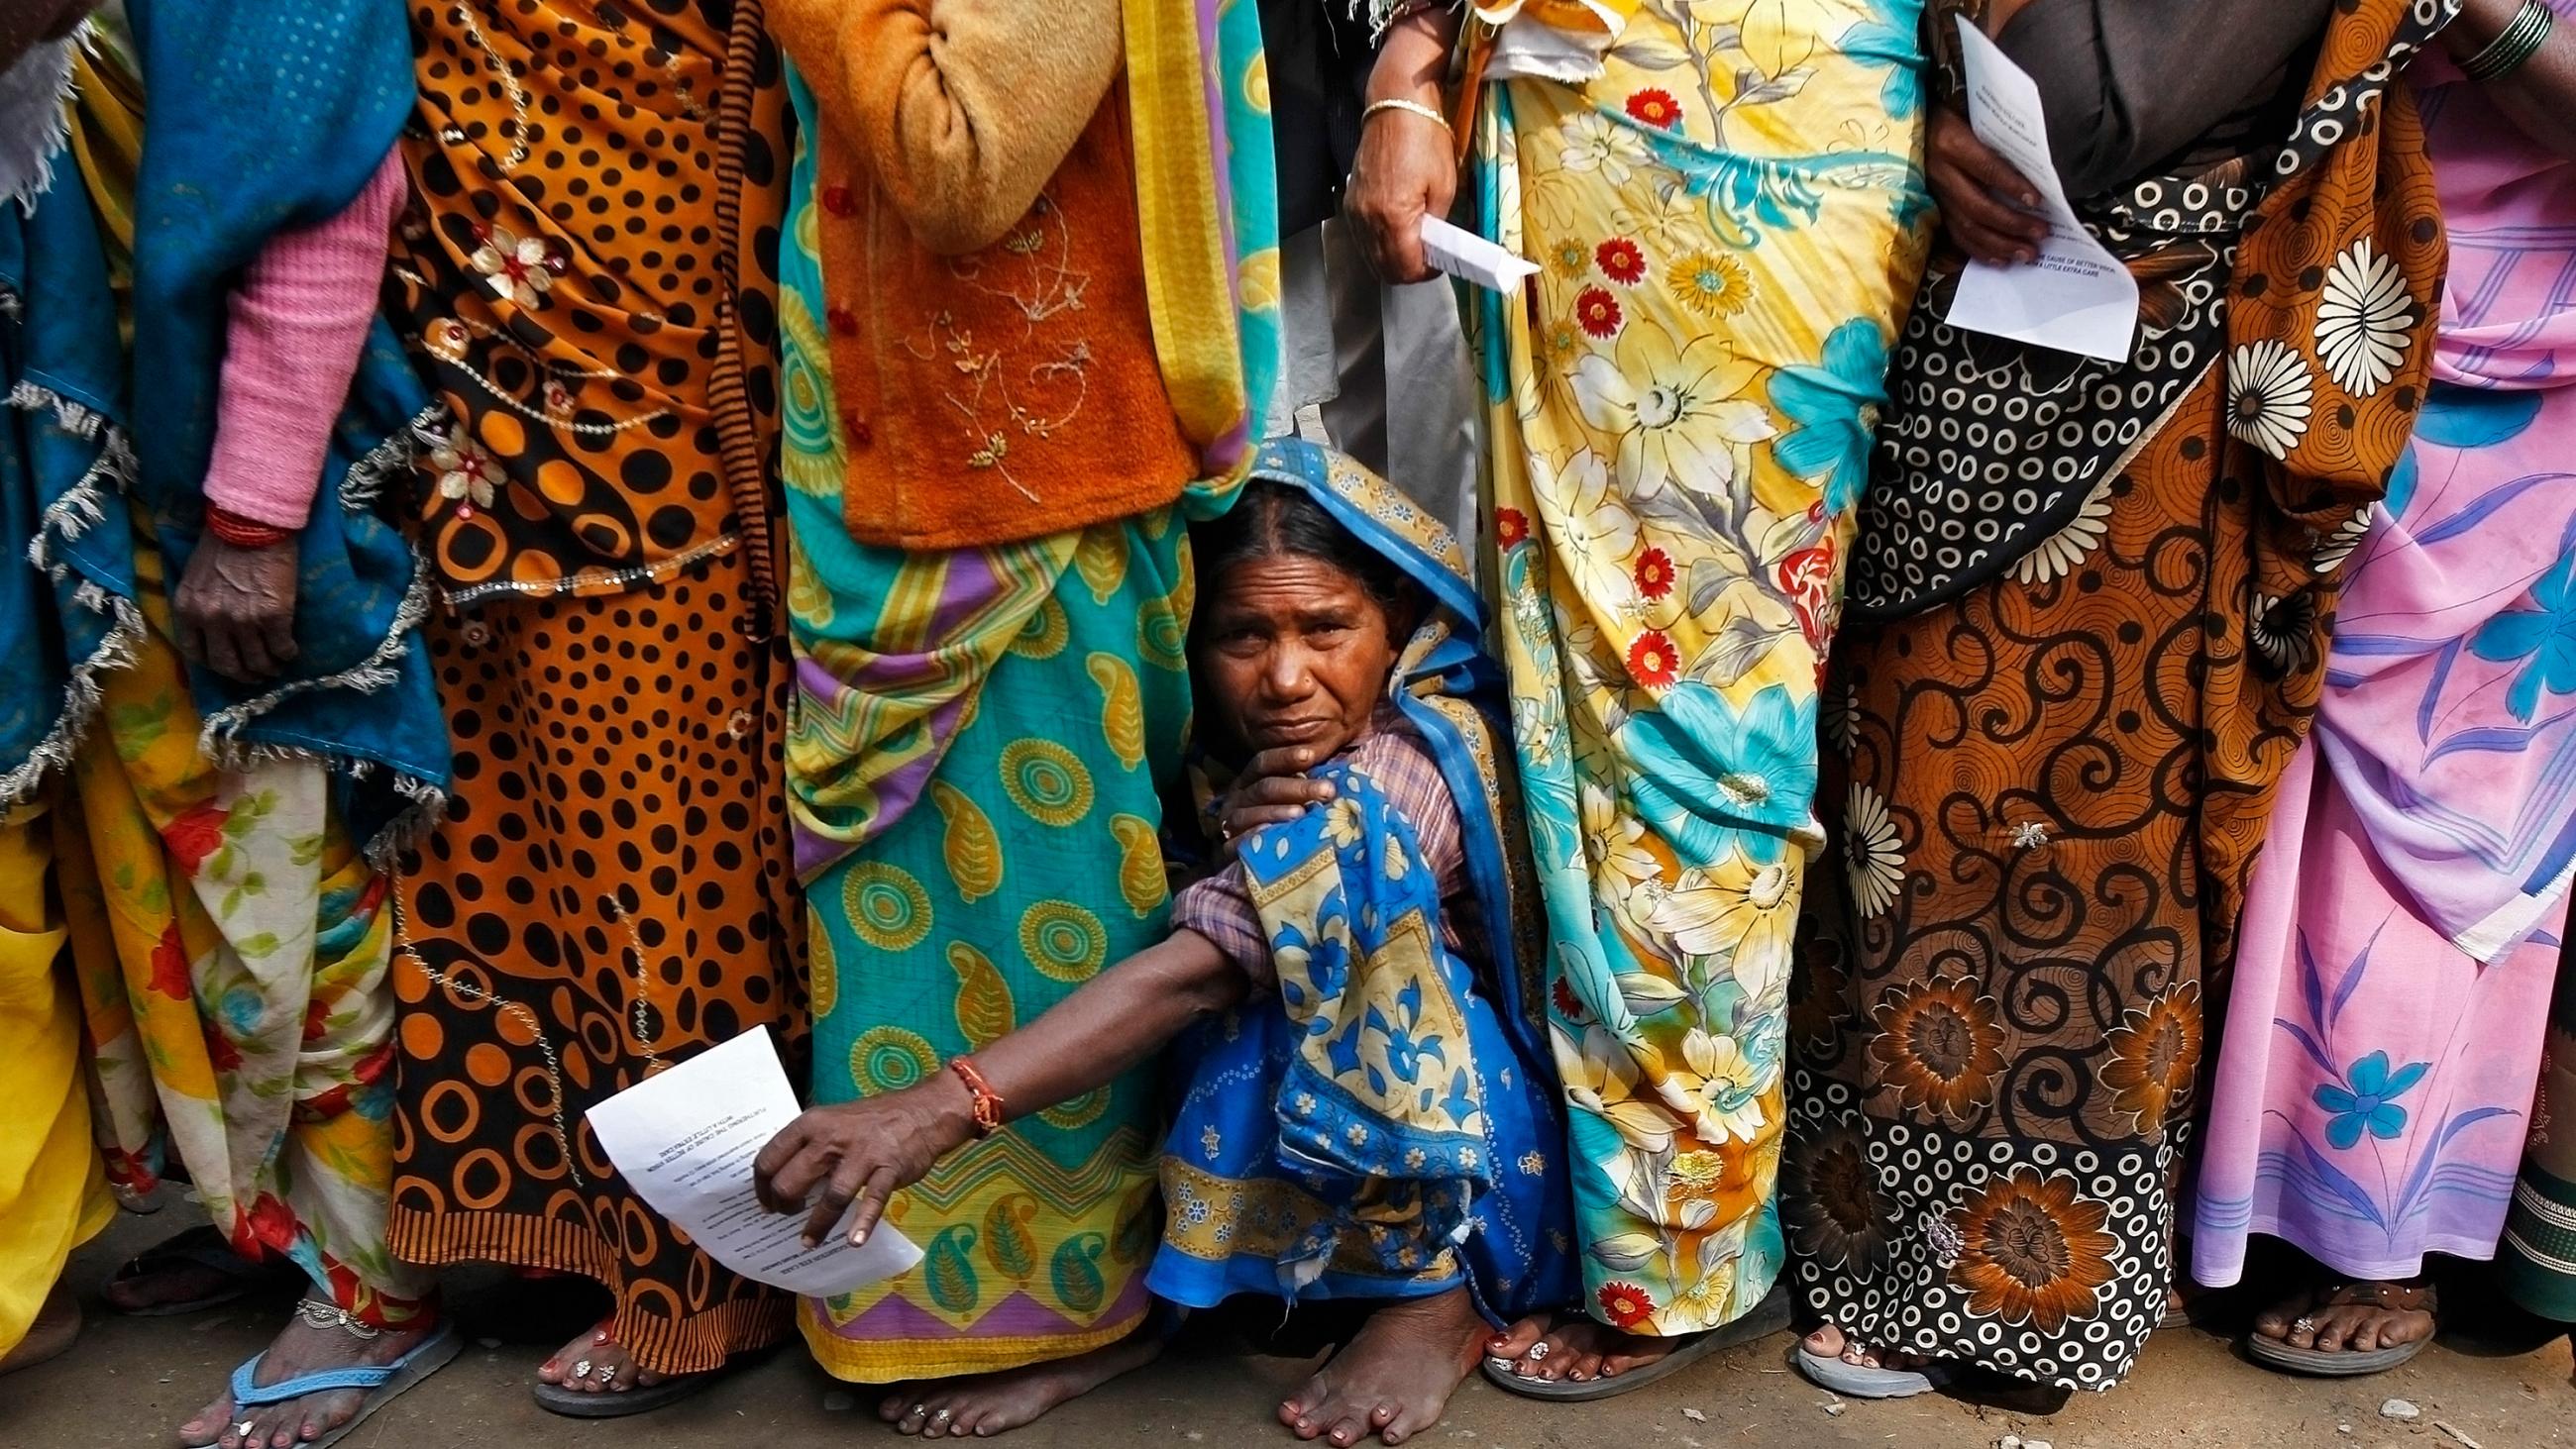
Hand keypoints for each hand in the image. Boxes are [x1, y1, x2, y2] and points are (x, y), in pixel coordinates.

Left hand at [174, 533, 300, 683]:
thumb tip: (212, 625)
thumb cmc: (223, 542)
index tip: (226, 664)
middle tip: (255, 675)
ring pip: (257, 661)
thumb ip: (199, 604)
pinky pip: (282, 648)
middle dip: (242, 675)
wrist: (252, 522)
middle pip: (227, 665)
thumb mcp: (195, 577)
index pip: (195, 653)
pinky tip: (290, 651)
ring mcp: (244, 620)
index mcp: (188, 610)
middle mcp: (213, 620)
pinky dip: (287, 654)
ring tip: (276, 667)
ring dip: (268, 669)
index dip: (213, 664)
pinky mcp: (275, 616)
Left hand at [753, 1077, 975, 1246]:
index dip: (762, 1186)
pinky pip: (873, 1200)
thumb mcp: (833, 1121)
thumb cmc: (872, 1120)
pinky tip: (854, 1241)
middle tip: (789, 1216)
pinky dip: (863, 1223)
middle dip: (784, 1206)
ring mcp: (862, 1154)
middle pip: (791, 1181)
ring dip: (817, 1225)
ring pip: (831, 1197)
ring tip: (808, 1242)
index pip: (770, 1158)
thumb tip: (783, 1179)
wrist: (922, 1112)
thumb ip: (810, 1146)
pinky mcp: (888, 1169)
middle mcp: (831, 1138)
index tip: (766, 1203)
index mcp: (812, 1123)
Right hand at [1215, 746, 1334, 859]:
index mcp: (1252, 781)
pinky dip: (1252, 837)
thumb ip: (1311, 786)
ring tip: (1301, 814)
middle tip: (1328, 791)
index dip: (1286, 757)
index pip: (1265, 763)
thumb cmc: (1285, 825)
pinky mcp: (1227, 850)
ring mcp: (1231, 824)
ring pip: (1249, 813)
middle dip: (1297, 788)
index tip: (1311, 755)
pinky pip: (1236, 843)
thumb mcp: (1295, 800)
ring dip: (1276, 812)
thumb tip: (1343, 772)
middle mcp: (1238, 799)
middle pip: (1264, 787)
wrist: (1254, 865)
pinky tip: (1270, 834)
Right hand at [1344, 13, 1461, 283]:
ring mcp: (1355, 211)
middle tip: (1430, 260)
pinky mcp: (1349, 200)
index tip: (1440, 265)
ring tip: (1415, 246)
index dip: (1425, 274)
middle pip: (1384, 269)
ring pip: (1370, 257)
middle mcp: (1367, 219)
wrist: (1396, 105)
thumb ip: (1438, 225)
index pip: (1405, 268)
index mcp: (1393, 217)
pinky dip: (1378, 244)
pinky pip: (1362, 238)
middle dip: (1408, 272)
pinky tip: (1396, 231)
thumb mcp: (1444, 185)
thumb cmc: (1425, 139)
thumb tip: (1436, 247)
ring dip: (1392, 260)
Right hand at [1926, 105, 2048, 266]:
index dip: (2012, 186)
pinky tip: (2001, 260)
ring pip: (1967, 227)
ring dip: (1999, 244)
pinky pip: (1956, 235)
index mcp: (1952, 144)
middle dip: (2012, 224)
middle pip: (1978, 206)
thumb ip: (1997, 138)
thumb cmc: (1953, 115)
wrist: (1913, 123)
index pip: (1987, 169)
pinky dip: (1979, 251)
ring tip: (2026, 254)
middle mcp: (1941, 173)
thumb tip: (2037, 163)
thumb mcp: (1973, 116)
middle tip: (2040, 234)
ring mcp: (1935, 194)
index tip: (2038, 200)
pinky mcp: (1934, 207)